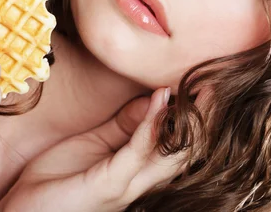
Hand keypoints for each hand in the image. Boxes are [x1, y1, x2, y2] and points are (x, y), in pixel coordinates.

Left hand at [0, 86, 209, 211]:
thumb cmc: (55, 183)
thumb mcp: (92, 146)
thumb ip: (122, 127)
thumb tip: (154, 101)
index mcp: (136, 171)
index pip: (176, 143)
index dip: (194, 117)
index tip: (203, 85)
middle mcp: (138, 182)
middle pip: (184, 150)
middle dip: (203, 119)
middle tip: (215, 84)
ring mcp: (125, 186)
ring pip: (170, 155)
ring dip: (185, 120)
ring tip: (198, 90)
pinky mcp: (108, 187)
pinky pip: (137, 154)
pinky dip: (151, 126)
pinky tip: (158, 102)